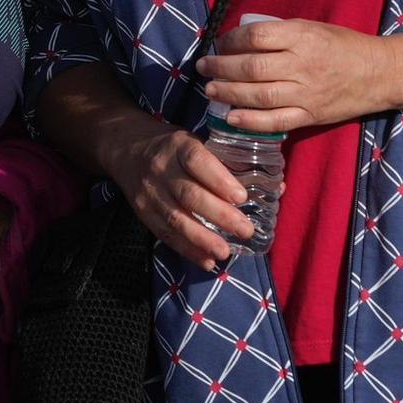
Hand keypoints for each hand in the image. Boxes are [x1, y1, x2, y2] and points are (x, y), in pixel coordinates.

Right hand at [106, 127, 250, 270]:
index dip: (219, 180)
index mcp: (179, 146)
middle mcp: (161, 169)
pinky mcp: (144, 212)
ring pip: (175, 218)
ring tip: (225, 253)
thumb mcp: (195, 140)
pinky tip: (207, 261)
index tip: (242, 197)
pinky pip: (165, 234)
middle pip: (189, 195)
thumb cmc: (173, 145)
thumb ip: (229, 163)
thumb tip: (278, 188)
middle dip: (219, 215)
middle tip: (245, 230)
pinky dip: (187, 250)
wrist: (124, 147)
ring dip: (202, 239)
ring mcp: (150, 193)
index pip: (197, 160)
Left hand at [196, 18, 395, 135]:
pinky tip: (231, 117)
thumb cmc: (343, 45)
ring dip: (228, 93)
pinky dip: (250, 121)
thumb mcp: (312, 28)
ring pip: (259, 96)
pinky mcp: (311, 115)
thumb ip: (280, 34)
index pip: (256, 37)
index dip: (231, 40)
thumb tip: (239, 40)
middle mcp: (303, 65)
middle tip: (203, 67)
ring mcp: (307, 93)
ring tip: (210, 90)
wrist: (382, 73)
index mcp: (303, 37)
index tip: (219, 43)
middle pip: (252, 68)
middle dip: (220, 68)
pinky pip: (276, 121)